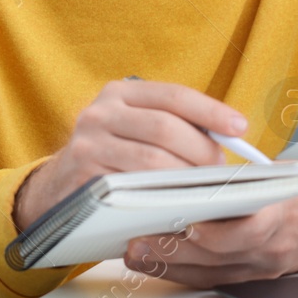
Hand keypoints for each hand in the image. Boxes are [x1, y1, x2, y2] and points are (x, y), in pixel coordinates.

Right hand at [12, 78, 248, 230]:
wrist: (57, 191)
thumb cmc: (113, 160)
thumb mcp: (135, 131)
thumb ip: (173, 128)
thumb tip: (227, 140)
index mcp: (121, 93)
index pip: (174, 95)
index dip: (211, 111)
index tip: (240, 127)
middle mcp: (101, 112)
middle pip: (165, 127)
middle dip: (202, 151)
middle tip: (221, 172)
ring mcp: (89, 143)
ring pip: (151, 160)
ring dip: (186, 178)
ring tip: (205, 191)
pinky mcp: (84, 177)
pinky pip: (132, 187)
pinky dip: (161, 198)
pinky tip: (178, 205)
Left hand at [122, 161, 297, 286]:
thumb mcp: (281, 172)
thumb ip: (241, 177)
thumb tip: (195, 173)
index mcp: (277, 214)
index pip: (230, 229)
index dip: (193, 230)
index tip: (161, 220)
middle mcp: (271, 247)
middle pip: (210, 255)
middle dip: (168, 250)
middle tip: (134, 242)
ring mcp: (266, 266)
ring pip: (210, 272)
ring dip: (171, 265)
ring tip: (138, 253)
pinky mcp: (263, 275)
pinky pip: (219, 279)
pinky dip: (189, 273)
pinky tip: (165, 265)